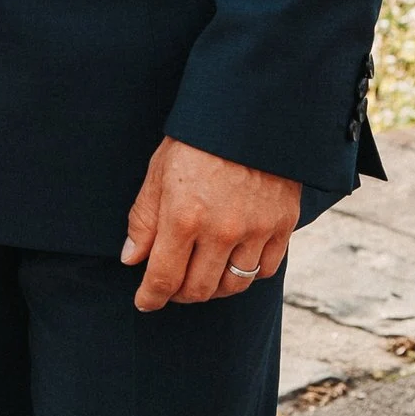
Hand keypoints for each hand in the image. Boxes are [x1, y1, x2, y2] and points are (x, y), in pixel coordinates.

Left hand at [121, 139, 299, 312]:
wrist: (249, 113)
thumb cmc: (197, 141)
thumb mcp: (158, 173)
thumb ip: (144, 220)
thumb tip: (131, 259)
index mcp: (184, 217)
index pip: (164, 278)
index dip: (151, 297)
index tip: (145, 302)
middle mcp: (221, 231)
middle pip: (198, 289)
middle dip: (179, 295)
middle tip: (171, 287)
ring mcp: (256, 230)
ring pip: (233, 285)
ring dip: (213, 289)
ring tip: (201, 277)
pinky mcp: (282, 225)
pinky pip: (265, 270)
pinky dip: (247, 275)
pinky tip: (233, 264)